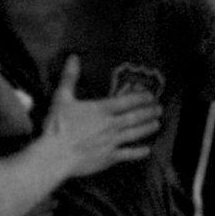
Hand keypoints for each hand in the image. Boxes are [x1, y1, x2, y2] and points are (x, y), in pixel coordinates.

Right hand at [41, 55, 159, 176]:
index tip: (150, 96)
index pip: (126, 101)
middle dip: (149, 112)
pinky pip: (127, 154)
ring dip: (147, 128)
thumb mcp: (62, 98)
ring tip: (157, 124)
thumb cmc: (57, 126)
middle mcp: (111, 125)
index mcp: (101, 109)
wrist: (56, 155)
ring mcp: (111, 142)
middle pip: (135, 117)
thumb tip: (73, 57)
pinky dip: (139, 152)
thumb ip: (70, 77)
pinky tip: (147, 150)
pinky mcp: (109, 158)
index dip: (140, 97)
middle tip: (159, 109)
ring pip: (135, 133)